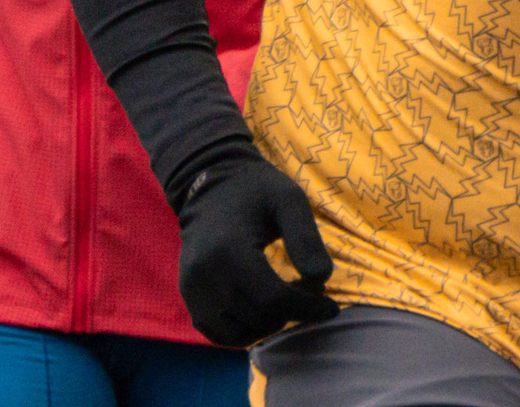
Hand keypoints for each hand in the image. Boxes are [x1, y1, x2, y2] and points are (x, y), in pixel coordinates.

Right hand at [173, 155, 337, 347]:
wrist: (210, 185)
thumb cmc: (256, 190)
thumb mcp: (289, 199)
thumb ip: (305, 237)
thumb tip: (321, 278)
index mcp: (228, 249)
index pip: (271, 298)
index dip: (306, 308)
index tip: (331, 307)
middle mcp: (204, 275)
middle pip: (257, 317)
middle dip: (293, 313)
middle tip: (311, 293)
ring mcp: (191, 289)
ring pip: (236, 333)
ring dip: (269, 325)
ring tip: (288, 300)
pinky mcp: (188, 296)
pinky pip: (217, 332)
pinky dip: (244, 331)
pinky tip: (265, 311)